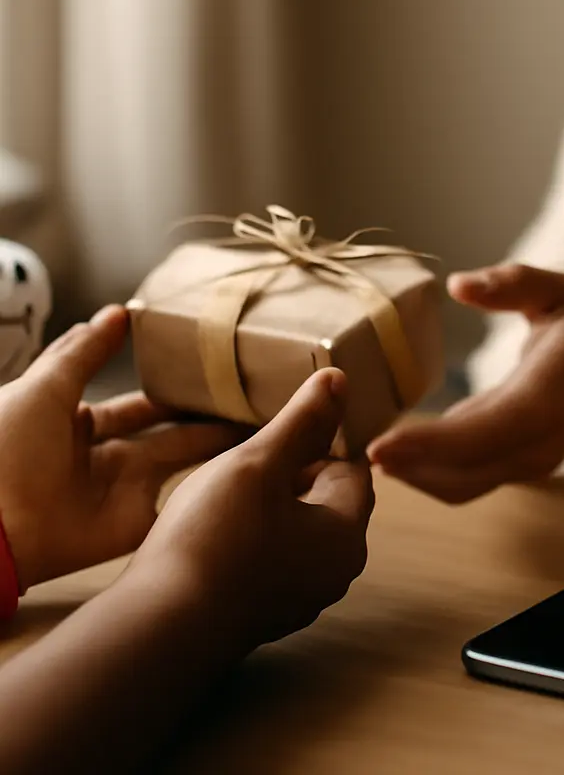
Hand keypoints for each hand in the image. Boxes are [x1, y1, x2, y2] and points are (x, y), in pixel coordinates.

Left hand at [0, 306, 240, 589]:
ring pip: (183, 461)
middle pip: (170, 430)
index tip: (214, 371)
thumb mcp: (43, 387)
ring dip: (220, 445)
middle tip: (255, 397)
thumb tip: (122, 310)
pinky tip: (248, 470)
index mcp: (77, 422)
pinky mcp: (134, 524)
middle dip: (207, 415)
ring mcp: (122, 490)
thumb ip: (85, 351)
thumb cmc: (6, 449)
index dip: (172, 387)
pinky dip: (211, 492)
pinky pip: (179, 505)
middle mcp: (106, 455)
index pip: (138, 402)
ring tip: (266, 422)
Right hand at [128, 368, 373, 649]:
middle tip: (252, 450)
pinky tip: (213, 527)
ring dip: (270, 503)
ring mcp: (298, 599)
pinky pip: (269, 559)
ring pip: (296, 530)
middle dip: (295, 470)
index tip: (286, 423)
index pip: (352, 468)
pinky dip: (251, 536)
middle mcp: (333, 573)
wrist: (158, 631)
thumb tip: (340, 380)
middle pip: (327, 500)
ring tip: (229, 484)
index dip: (322, 439)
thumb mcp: (259, 463)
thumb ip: (302, 421)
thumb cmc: (214, 539)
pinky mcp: (261, 615)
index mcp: (346, 534)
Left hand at [369, 264, 563, 502]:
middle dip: (407, 469)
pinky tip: (397, 454)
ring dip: (414, 476)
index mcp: (549, 395)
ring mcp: (536, 457)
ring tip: (362, 454)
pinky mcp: (525, 460)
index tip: (379, 448)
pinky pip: (472, 478)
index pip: (484, 432)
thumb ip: (515, 283)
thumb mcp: (563, 288)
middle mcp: (542, 437)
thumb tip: (460, 285)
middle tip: (347, 453)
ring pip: (466, 484)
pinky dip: (432, 473)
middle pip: (466, 472)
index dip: (430, 446)